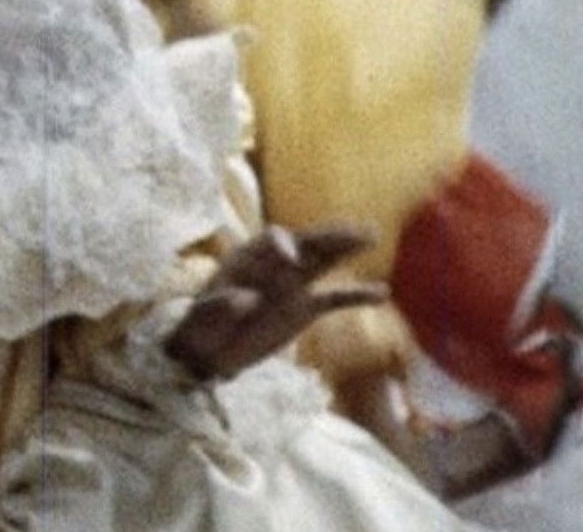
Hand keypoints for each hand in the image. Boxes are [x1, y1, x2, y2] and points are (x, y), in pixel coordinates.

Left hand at [164, 224, 384, 381]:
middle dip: (327, 235)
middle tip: (355, 229)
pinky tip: (382, 293)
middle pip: (305, 243)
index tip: (291, 257)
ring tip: (372, 236)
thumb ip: (222, 305)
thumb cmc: (200, 327)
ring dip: (345, 248)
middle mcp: (273, 265)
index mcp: (246, 259)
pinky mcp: (304, 307)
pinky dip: (355, 295)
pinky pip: (333, 297)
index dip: (282, 246)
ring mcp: (291, 285)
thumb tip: (245, 298)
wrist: (208, 352)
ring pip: (322, 260)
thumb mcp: (204, 316)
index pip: (270, 242)